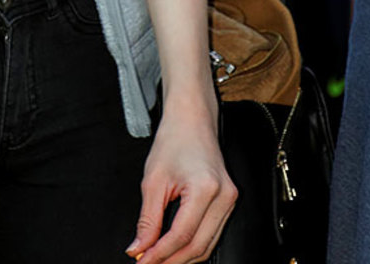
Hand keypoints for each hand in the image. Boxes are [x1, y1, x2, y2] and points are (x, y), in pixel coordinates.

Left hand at [127, 96, 236, 263]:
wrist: (191, 119)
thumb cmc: (173, 140)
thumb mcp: (153, 180)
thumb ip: (147, 219)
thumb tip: (139, 248)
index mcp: (205, 188)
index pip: (182, 235)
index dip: (160, 253)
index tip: (141, 260)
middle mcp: (224, 197)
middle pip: (199, 246)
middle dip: (171, 260)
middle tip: (147, 263)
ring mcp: (230, 200)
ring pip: (208, 245)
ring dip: (182, 257)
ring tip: (157, 259)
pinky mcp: (229, 202)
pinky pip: (212, 234)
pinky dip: (193, 245)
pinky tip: (175, 248)